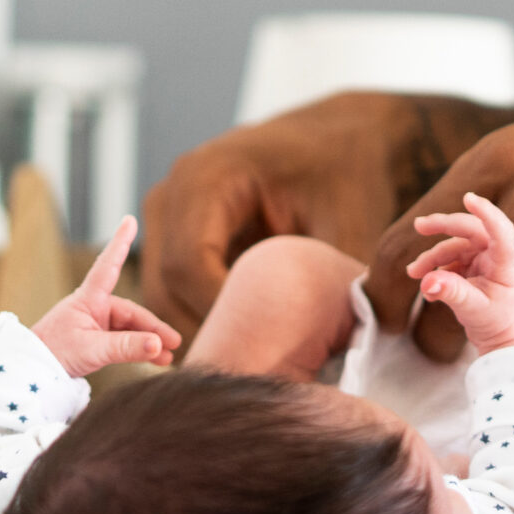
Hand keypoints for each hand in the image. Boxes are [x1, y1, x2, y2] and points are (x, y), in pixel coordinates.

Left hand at [30, 217, 183, 377]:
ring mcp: (97, 324)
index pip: (108, 265)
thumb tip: (159, 345)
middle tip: (174, 342)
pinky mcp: (97, 340)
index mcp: (87, 299)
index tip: (129, 220)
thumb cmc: (55, 354)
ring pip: (131, 329)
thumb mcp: (93, 350)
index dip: (120, 243)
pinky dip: (140, 349)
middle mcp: (94, 307)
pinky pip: (124, 341)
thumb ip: (127, 347)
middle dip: (153, 328)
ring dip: (149, 342)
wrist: (32, 373)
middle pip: (131, 312)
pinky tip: (157, 358)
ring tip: (169, 356)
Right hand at [139, 91, 512, 336]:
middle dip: (212, 331)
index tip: (270, 352)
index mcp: (205, 177)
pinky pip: (175, 291)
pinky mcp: (176, 236)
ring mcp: (168, 215)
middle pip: (164, 287)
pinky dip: (209, 318)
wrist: (344, 140)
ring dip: (207, 330)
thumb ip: (339, 283)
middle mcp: (173, 193)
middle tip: (264, 373)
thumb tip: (346, 355)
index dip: (221, 314)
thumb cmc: (349, 174)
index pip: (187, 265)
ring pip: (163, 297)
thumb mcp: (350, 223)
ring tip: (263, 363)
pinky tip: (256, 342)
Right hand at [405, 193, 513, 354]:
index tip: (468, 198)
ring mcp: (484, 258)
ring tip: (413, 273)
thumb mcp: (474, 310)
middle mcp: (497, 254)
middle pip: (470, 229)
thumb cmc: (497, 324)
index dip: (487, 212)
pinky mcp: (472, 265)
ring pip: (453, 246)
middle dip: (443, 226)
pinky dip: (436, 271)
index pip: (501, 230)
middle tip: (419, 226)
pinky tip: (428, 290)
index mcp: (507, 261)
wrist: (501, 339)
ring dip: (431, 257)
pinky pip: (449, 260)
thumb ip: (452, 293)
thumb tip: (426, 281)